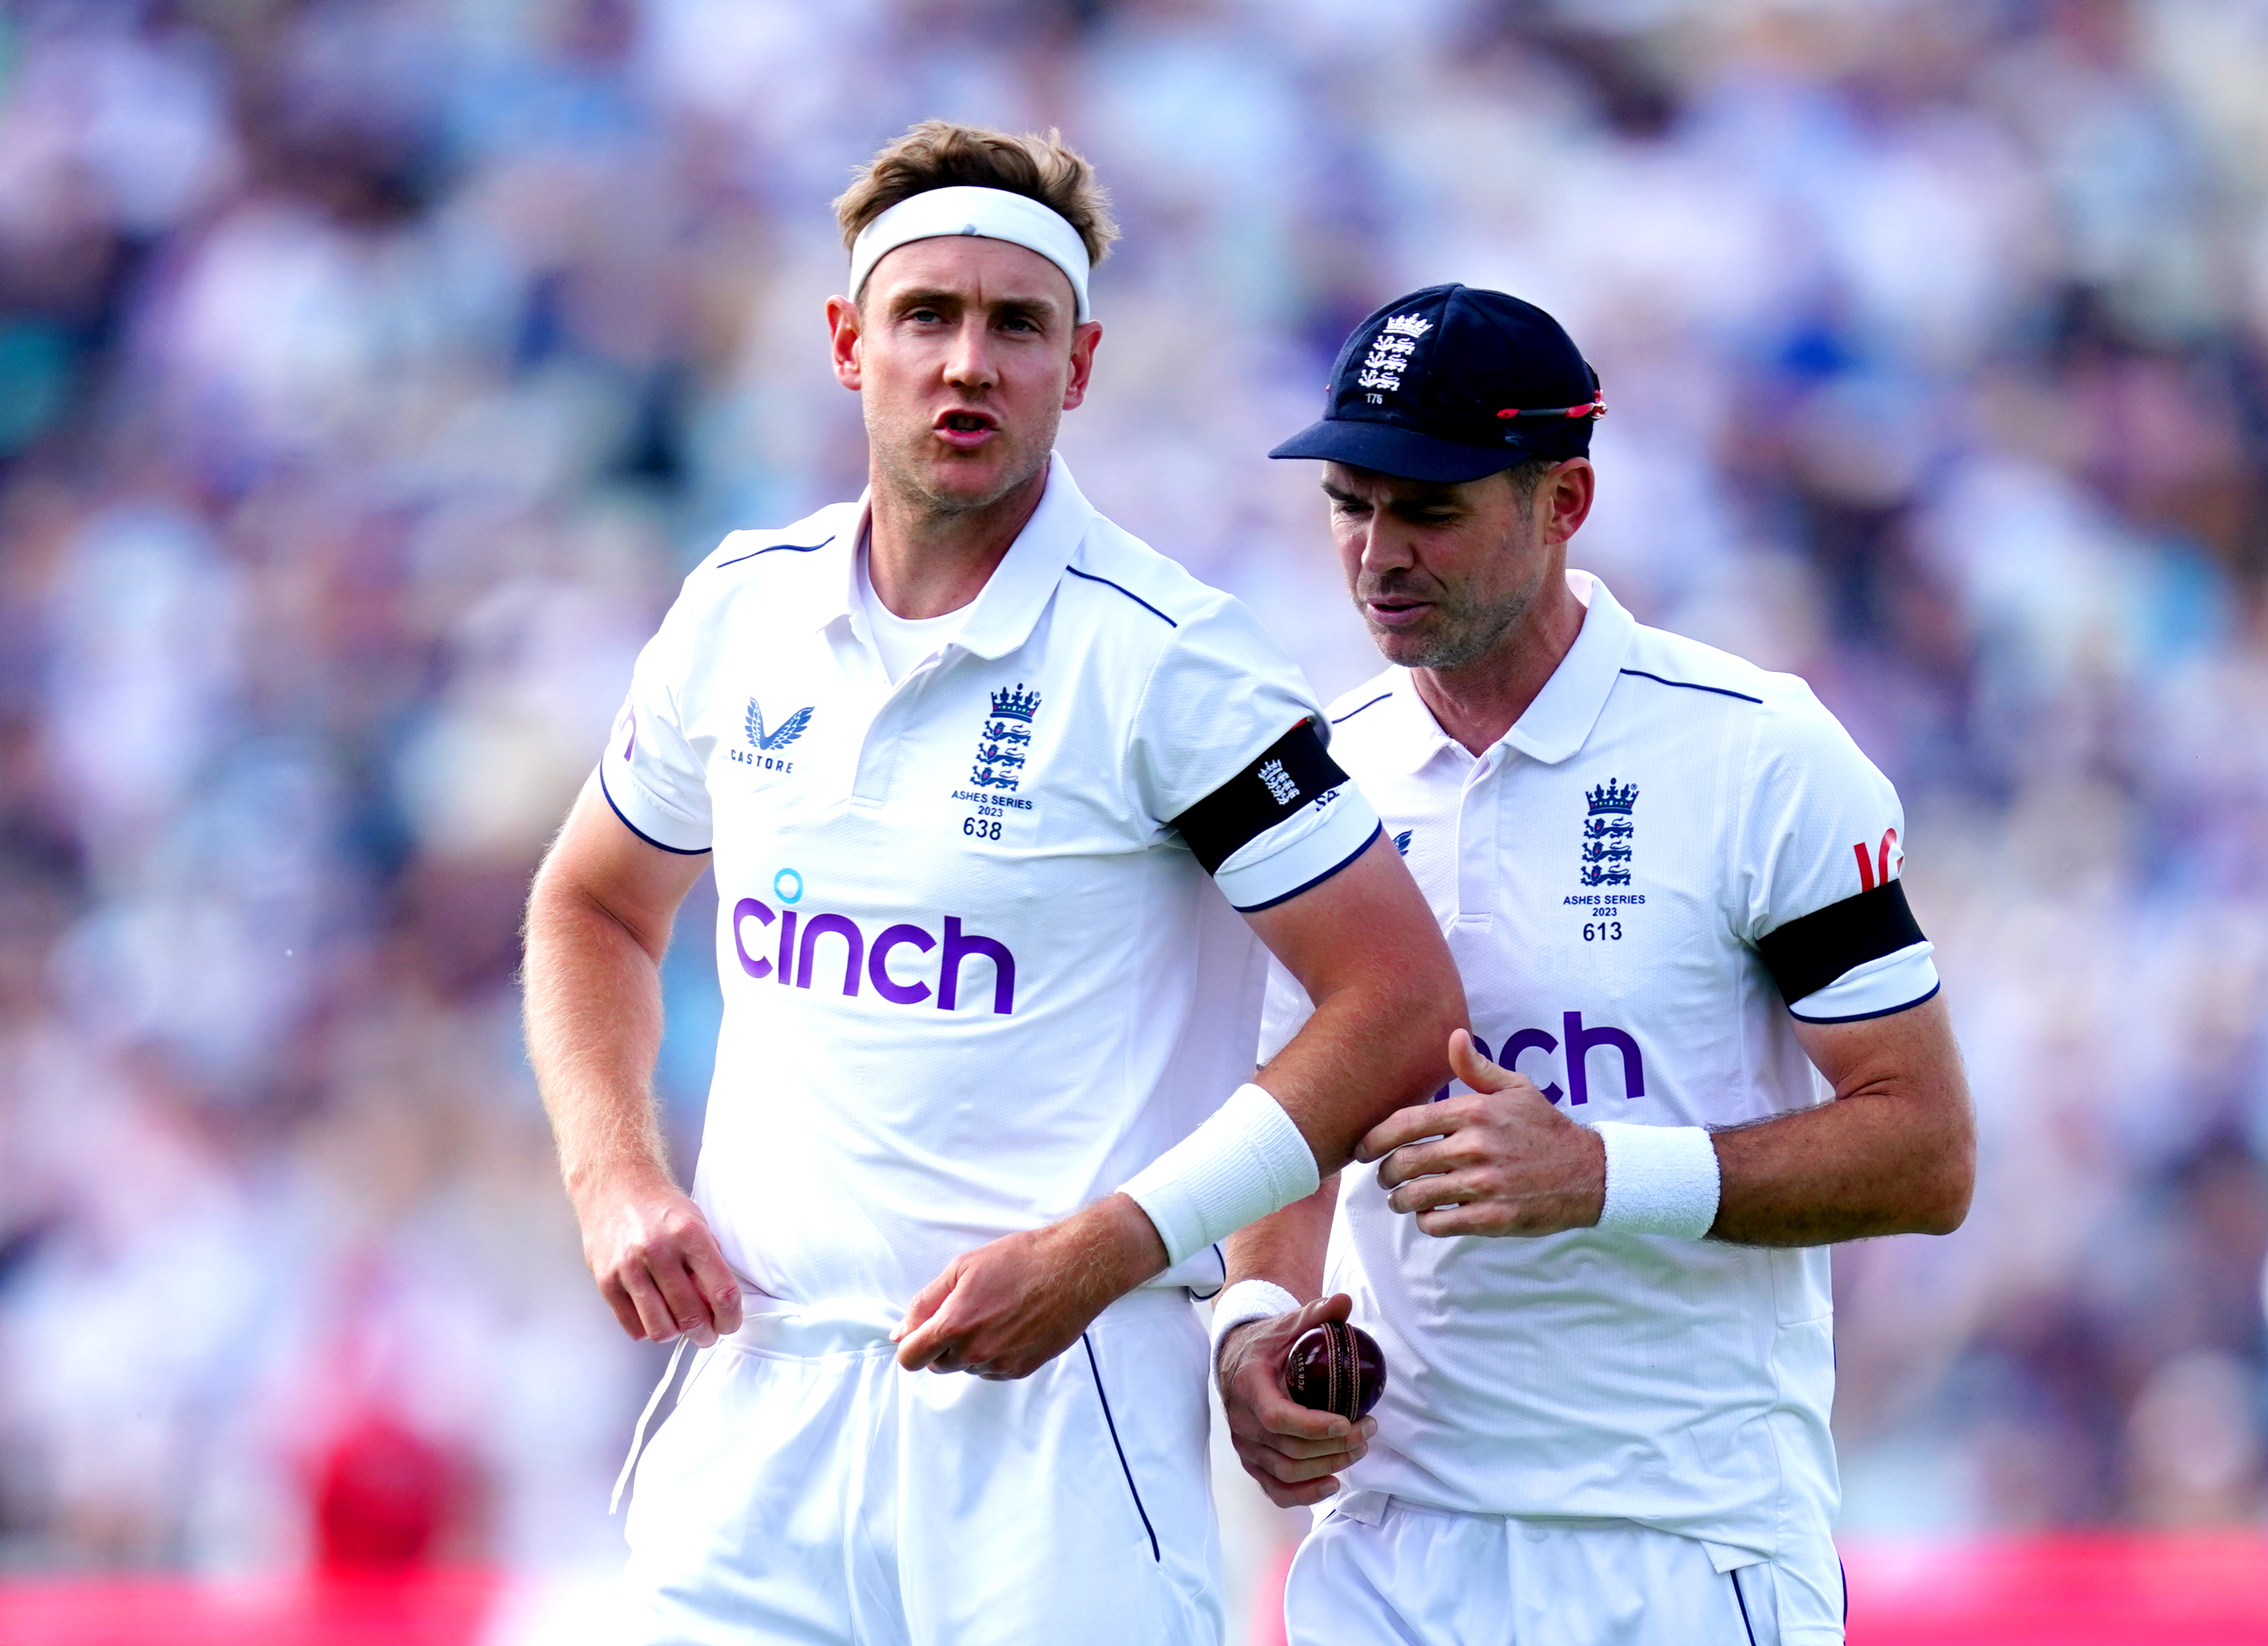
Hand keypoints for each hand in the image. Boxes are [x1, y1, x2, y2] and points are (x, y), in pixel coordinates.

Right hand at [572, 1167, 742, 1346]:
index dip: (731, 1318)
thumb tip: (720, 1306)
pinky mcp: (606, 1281)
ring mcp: (628, 1268)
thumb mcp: (698, 1223)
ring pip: (660, 1328)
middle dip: (705, 1333)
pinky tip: (654, 1314)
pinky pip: (633, 1325)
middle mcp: (658, 1250)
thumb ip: (710, 1262)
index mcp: (689, 1234)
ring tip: (679, 1325)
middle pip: (691, 1316)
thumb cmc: (659, 1206)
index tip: (729, 1323)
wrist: (615, 1186)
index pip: (722, 1292)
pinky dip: (648, 1328)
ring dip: (676, 1334)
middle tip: (707, 1332)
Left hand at [893, 1193, 1165, 1377]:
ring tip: (994, 1314)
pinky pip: (994, 1371)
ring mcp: (1000, 1364)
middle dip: (943, 1345)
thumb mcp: (962, 1268)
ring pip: (968, 1368)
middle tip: (965, 1313)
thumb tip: (900, 1333)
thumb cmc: (1019, 1260)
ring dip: (971, 1349)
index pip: (911, 1359)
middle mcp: (976, 1352)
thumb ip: (925, 1303)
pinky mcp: (1022, 1369)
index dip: (912, 1345)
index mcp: (954, 1325)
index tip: (923, 1332)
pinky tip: (1010, 1326)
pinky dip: (995, 1353)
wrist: (1073, 1269)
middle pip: (939, 1365)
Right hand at [1218, 1293, 1375, 1507]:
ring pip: (1288, 1472)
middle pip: (1291, 1449)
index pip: (1279, 1418)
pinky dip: (1304, 1494)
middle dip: (1335, 1446)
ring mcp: (1246, 1447)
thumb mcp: (1287, 1324)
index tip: (1348, 1422)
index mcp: (1249, 1387)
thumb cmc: (1267, 1344)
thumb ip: (1315, 1314)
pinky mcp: (1252, 1462)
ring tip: (1360, 1449)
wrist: (1235, 1361)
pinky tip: (1332, 1483)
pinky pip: (1275, 1489)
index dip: (1314, 1426)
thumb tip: (1345, 1301)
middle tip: (1368, 1431)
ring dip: (1328, 1466)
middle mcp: (1243, 1422)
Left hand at [1358, 1029, 1605, 1237]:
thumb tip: (1454, 1037)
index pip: (1405, 1123)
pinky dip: (1427, 1222)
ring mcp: (1484, 1184)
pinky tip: (1431, 1216)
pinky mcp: (1493, 1217)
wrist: (1589, 1173)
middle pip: (1404, 1163)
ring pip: (1416, 1197)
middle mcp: (1475, 1146)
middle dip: (1385, 1174)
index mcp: (1475, 1112)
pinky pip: (1439, 1223)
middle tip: (1385, 1178)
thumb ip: (1477, 1068)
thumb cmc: (1545, 1128)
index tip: (1362, 1150)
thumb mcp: (1516, 1088)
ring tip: (1401, 1200)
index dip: (1374, 1139)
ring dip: (1401, 1201)